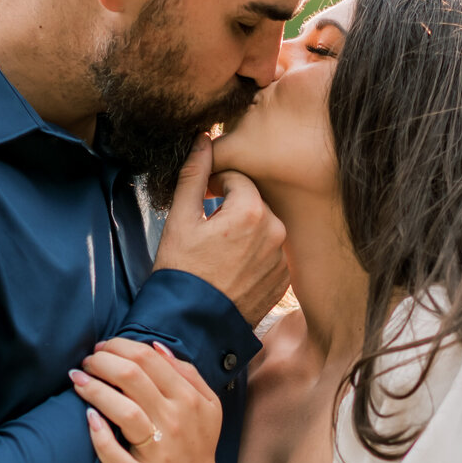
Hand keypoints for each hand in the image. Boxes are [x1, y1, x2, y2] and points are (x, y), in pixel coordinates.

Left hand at [73, 337, 224, 462]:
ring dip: (94, 390)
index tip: (101, 349)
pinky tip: (87, 418)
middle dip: (101, 362)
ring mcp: (158, 452)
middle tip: (86, 363)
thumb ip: (186, 373)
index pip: (149, 359)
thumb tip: (157, 347)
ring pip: (123, 411)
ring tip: (77, 380)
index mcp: (189, 400)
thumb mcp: (207, 406)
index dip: (119, 347)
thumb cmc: (195, 448)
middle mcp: (175, 422)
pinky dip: (99, 434)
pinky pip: (114, 454)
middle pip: (133, 377)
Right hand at [153, 135, 288, 325]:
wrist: (191, 324)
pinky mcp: (282, 283)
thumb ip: (194, 174)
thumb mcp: (180, 219)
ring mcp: (281, 260)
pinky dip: (253, 258)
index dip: (216, 187)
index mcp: (252, 211)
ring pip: (262, 230)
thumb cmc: (181, 270)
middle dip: (231, 211)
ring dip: (243, 234)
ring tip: (218, 255)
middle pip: (253, 204)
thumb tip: (203, 138)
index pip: (238, 179)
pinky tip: (231, 271)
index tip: (201, 203)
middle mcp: (275, 232)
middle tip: (207, 233)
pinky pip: (269, 256)